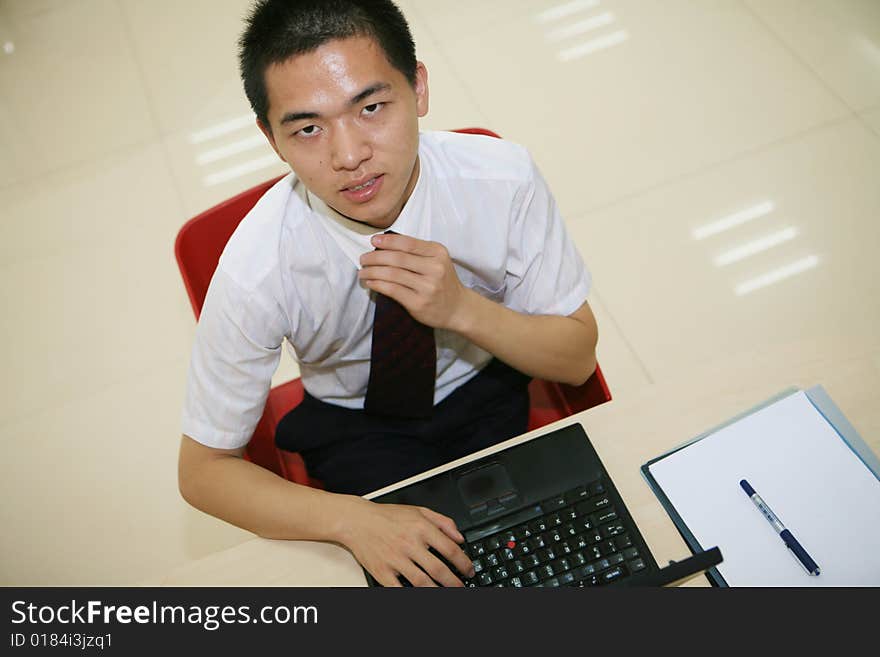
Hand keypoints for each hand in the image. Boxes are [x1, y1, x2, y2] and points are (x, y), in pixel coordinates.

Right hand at [339, 497, 475, 586]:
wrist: (357, 521)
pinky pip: (400, 589)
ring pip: (422, 582)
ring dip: (438, 592)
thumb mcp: (418, 510)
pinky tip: (421, 595)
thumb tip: (460, 537)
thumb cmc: (387, 516)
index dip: (463, 563)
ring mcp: (395, 559)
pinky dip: (411, 595)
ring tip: (446, 593)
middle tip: (462, 587)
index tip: (469, 570)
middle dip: (455, 583)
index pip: (449, 549)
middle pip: (439, 570)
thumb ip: (442, 521)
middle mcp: (409, 544)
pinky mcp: (382, 572)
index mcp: (420, 528)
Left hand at [358, 233, 473, 330]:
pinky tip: (371, 282)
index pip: (408, 243)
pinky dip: (378, 285)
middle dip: (375, 257)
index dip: (387, 241)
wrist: (458, 308)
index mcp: (438, 253)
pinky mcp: (418, 303)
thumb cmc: (442, 282)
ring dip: (372, 272)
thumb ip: (416, 252)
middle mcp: (434, 269)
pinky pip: (392, 290)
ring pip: (392, 274)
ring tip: (362, 272)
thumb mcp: (437, 261)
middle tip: (363, 259)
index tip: (373, 240)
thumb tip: (384, 245)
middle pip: (397, 259)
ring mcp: (427, 287)